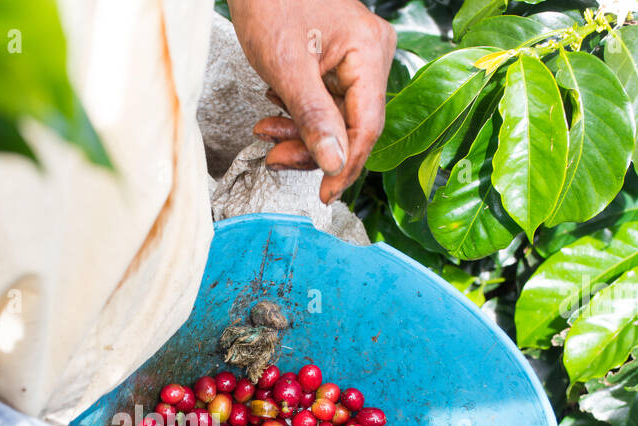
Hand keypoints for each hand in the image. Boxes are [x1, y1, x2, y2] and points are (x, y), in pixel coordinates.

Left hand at [228, 0, 395, 203]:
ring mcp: (355, 58)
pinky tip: (275, 111)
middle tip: (274, 158)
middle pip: (351, 126)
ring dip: (300, 134)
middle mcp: (371, 55)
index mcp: (369, 52)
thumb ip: (313, 118)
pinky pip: (325, 102)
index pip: (367, 127)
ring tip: (266, 133)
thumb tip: (334, 164)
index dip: (345, 166)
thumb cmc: (270, 3)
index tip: (324, 194)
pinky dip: (299, 116)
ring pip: (335, 118)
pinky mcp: (336, 61)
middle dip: (311, 148)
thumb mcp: (286, 67)